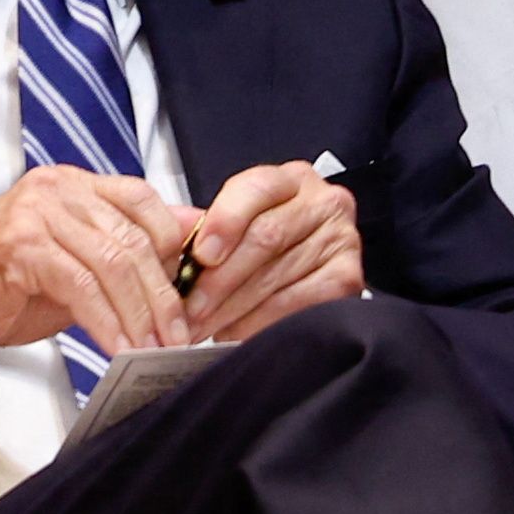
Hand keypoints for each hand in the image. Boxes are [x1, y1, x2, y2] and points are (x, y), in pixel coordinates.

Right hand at [0, 166, 197, 365]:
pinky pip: (81, 287)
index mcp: (75, 185)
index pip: (144, 201)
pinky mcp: (19, 247)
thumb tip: (193, 237)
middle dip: (162, 295)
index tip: (191, 291)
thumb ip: (128, 248)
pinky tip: (118, 347)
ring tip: (153, 349)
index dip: (175, 247)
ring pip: (112, 264)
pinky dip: (107, 322)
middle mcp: (57, 189)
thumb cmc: (8, 284)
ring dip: (139, 315)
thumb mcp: (80, 262)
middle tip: (179, 335)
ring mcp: (36, 214)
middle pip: (133, 238)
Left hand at [177, 159, 364, 344]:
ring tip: (204, 325)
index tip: (200, 256)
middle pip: (266, 236)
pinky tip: (237, 333)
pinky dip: (262, 321)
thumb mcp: (234, 228)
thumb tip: (165, 257)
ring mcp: (341, 239)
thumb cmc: (262, 252)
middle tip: (189, 308)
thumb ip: (203, 231)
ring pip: (278, 274)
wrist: (308, 275)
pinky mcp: (348, 278)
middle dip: (220, 278)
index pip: (256, 188)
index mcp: (289, 180)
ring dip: (234, 307)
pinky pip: (298, 302)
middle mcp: (322, 202)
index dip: (224, 221)